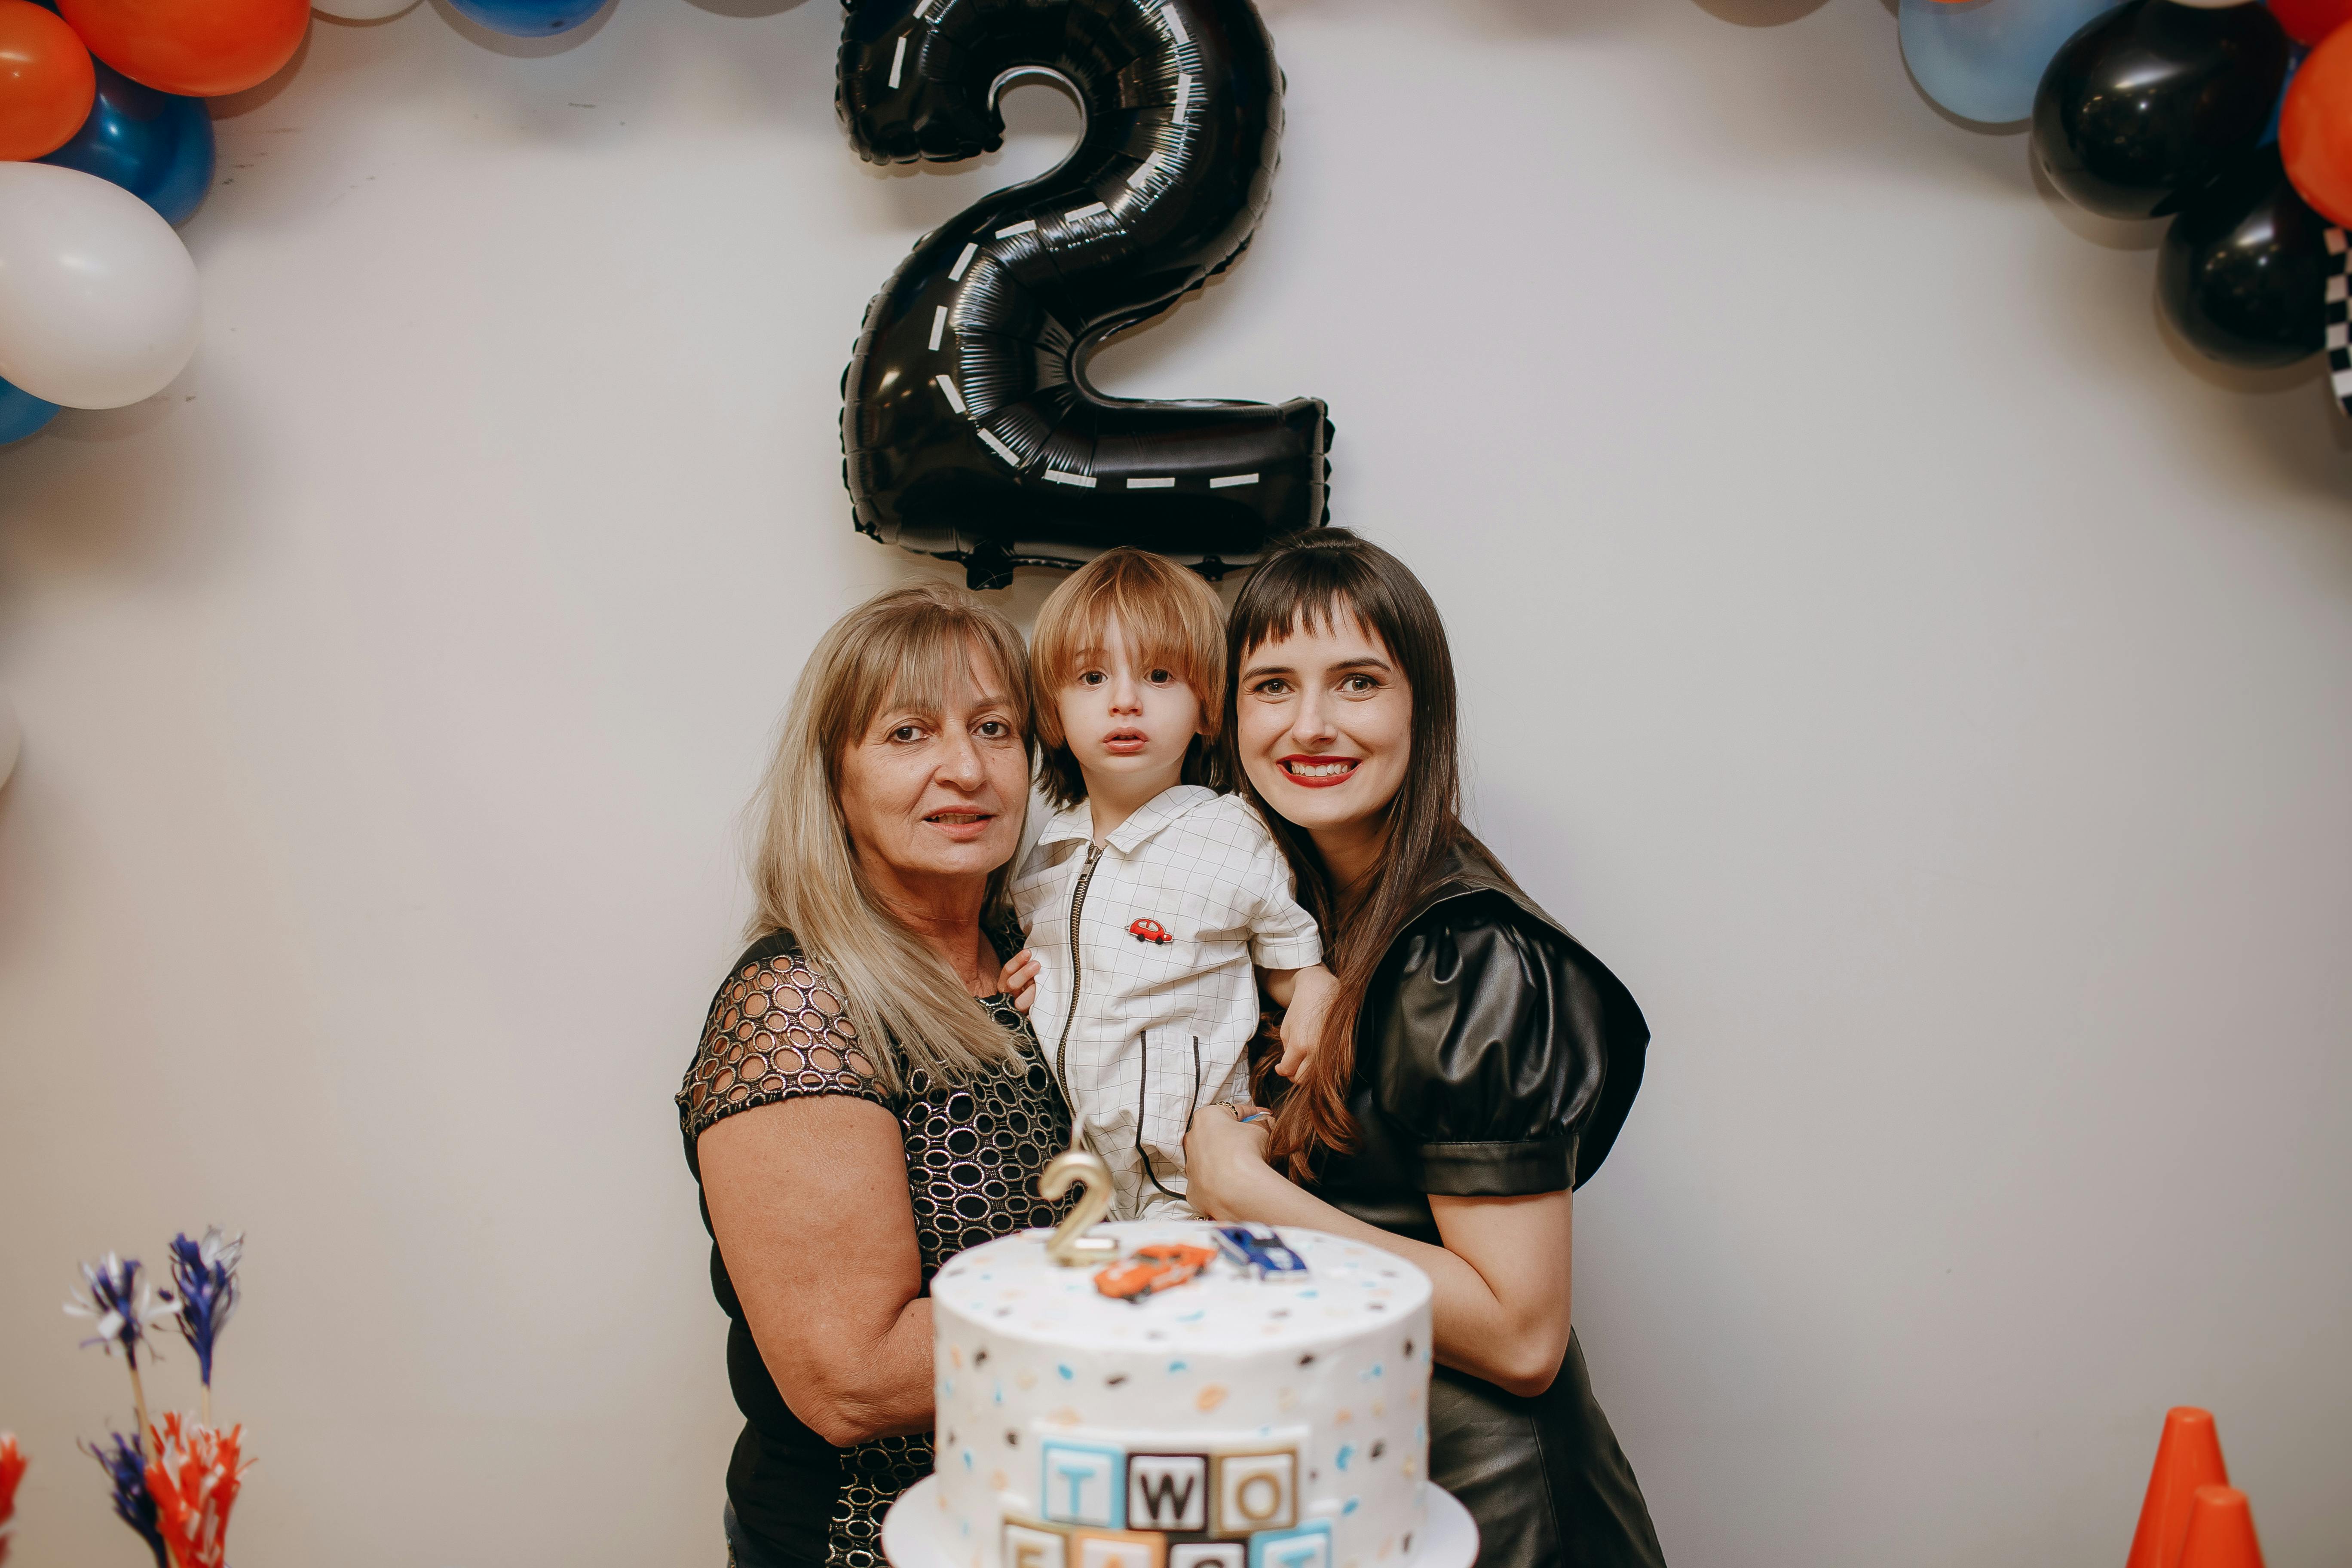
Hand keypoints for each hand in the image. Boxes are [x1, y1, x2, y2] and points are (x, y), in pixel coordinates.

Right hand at [999, 950, 1038, 1013]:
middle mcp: (1009, 995)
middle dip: (1024, 974)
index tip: (1028, 952)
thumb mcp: (1028, 977)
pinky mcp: (1024, 1019)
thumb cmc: (1032, 988)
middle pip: (1012, 984)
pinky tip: (1042, 1005)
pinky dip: (1035, 1011)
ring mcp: (1015, 1008)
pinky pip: (1029, 1017)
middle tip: (1037, 965)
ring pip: (1019, 1002)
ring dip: (1031, 992)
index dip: (1017, 961)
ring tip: (1040, 986)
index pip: (1008, 970)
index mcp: (1006, 983)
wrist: (1033, 1014)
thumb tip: (1036, 955)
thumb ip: (1029, 969)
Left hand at [1182, 1101, 1272, 1219]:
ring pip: (1210, 1158)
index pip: (1234, 1111)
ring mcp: (1190, 1165)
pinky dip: (1220, 1180)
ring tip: (1245, 1165)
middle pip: (1218, 1133)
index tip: (1264, 1116)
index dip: (1253, 1113)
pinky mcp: (1192, 1188)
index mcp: (1207, 1117)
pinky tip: (1235, 1183)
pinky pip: (1208, 1181)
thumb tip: (1267, 1121)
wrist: (1237, 1189)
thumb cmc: (1247, 1152)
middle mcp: (1192, 1138)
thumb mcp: (1261, 1131)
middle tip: (1254, 1141)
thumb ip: (1263, 1123)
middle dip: (1235, 1136)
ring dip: (1225, 1159)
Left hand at [1273, 965, 1336, 1080]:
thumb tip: (1283, 1070)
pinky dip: (1320, 1067)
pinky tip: (1315, 1056)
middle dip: (1293, 1074)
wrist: (1322, 991)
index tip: (1280, 1065)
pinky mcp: (1340, 1050)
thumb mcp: (1285, 1030)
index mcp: (1300, 1046)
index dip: (1282, 1070)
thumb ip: (1285, 1053)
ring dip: (1307, 1072)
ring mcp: (1331, 1052)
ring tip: (1303, 1060)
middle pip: (1302, 1079)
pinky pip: (1329, 1068)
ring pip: (1316, 1078)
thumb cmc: (1301, 1008)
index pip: (1288, 1071)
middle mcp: (1317, 1052)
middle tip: (1291, 1064)